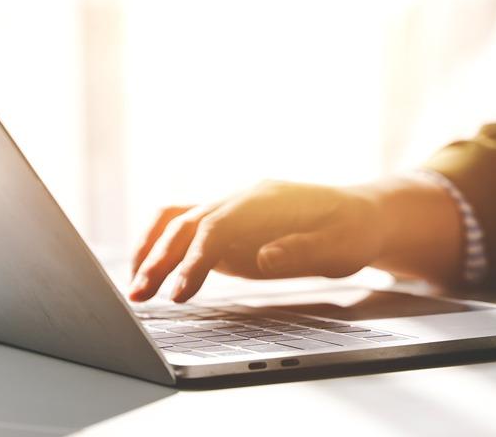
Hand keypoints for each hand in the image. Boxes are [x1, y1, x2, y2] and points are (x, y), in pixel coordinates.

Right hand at [128, 181, 386, 302]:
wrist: (360, 215)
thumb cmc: (352, 232)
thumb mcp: (340, 247)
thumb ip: (302, 250)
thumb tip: (263, 257)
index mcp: (266, 200)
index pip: (217, 226)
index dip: (194, 259)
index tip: (178, 292)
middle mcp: (240, 198)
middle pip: (187, 222)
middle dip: (159, 259)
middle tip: (140, 297)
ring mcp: (230, 208)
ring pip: (176, 220)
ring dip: (150, 250)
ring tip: (135, 290)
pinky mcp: (226, 225)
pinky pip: (183, 226)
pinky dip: (160, 246)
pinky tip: (150, 274)